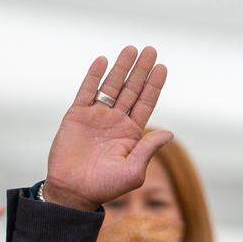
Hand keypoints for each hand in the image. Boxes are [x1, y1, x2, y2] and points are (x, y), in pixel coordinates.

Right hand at [44, 46, 173, 209]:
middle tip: (151, 50)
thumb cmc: (105, 187)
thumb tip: (169, 133)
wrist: (73, 191)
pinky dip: (94, 76)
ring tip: (131, 50)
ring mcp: (96, 117)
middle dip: (141, 70)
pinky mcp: (77, 115)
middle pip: (131, 90)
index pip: (146, 103)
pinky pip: (87, 91)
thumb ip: (148, 149)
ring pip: (111, 86)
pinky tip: (103, 61)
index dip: (154, 85)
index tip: (162, 67)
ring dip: (121, 68)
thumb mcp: (133, 171)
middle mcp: (116, 122)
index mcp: (131, 134)